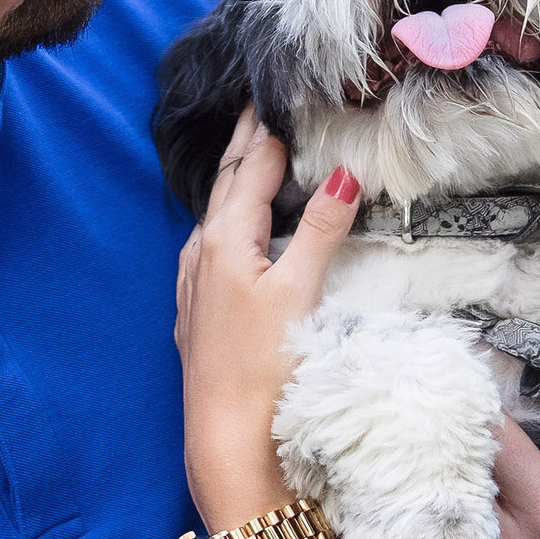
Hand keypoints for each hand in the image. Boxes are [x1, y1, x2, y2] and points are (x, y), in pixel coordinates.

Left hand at [174, 107, 358, 529]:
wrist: (227, 444)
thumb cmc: (265, 368)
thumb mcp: (300, 292)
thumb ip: (322, 230)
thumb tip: (343, 174)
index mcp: (225, 240)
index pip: (250, 167)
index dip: (267, 130)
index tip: (277, 93)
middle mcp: (201, 255)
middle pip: (226, 184)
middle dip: (244, 144)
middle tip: (259, 107)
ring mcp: (195, 286)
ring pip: (215, 217)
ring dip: (235, 182)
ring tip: (251, 156)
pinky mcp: (199, 315)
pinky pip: (211, 248)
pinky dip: (228, 222)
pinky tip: (233, 233)